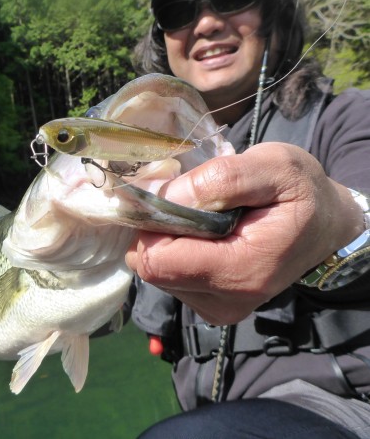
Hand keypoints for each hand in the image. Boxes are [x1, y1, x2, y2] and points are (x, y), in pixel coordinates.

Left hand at [126, 143, 364, 324]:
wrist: (325, 227)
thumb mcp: (273, 167)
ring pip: (156, 272)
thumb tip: (161, 196)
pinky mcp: (209, 305)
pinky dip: (175, 250)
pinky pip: (168, 277)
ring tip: (202, 216)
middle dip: (156, 228)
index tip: (166, 193)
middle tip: (185, 199)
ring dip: (166, 238)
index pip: (157, 260)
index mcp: (241, 272)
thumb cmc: (302, 193)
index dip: (150, 223)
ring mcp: (215, 308)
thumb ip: (218, 180)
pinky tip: (203, 233)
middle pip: (152, 267)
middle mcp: (224, 302)